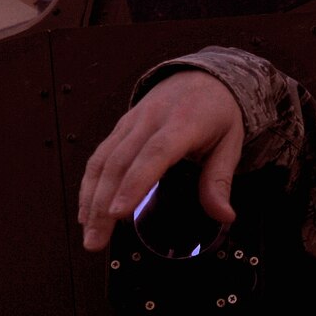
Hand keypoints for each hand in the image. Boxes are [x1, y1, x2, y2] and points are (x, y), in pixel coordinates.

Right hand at [77, 71, 244, 251]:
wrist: (202, 76)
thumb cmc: (217, 111)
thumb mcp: (230, 142)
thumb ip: (220, 179)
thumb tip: (224, 215)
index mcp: (183, 122)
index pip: (154, 154)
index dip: (134, 184)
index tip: (118, 212)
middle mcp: (151, 120)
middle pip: (120, 163)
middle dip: (102, 204)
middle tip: (96, 240)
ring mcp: (132, 122)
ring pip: (103, 160)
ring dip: (90, 199)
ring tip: (88, 232)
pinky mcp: (120, 126)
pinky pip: (99, 156)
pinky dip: (89, 184)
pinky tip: (86, 210)